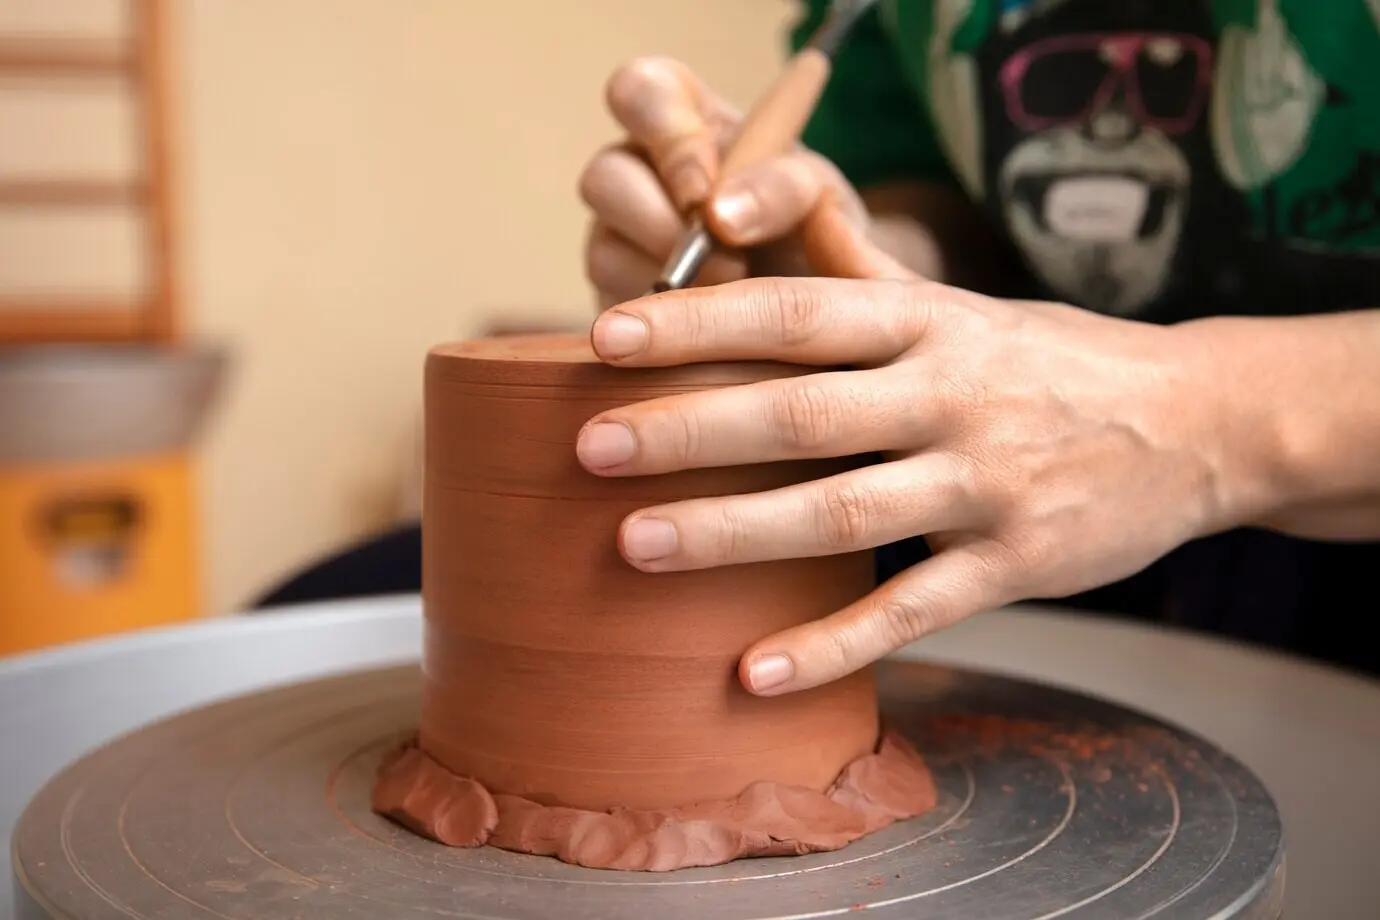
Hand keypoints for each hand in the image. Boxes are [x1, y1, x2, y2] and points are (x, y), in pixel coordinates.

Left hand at [574, 267, 1248, 695]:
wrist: (1198, 420)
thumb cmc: (1048, 359)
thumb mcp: (962, 303)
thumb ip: (860, 279)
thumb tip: (744, 236)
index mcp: (930, 320)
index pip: (796, 313)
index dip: (698, 324)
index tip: (605, 339)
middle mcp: (953, 394)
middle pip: (802, 411)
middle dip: (690, 429)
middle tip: (590, 448)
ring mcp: (986, 483)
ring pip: (843, 511)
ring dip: (734, 532)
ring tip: (636, 546)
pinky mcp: (1015, 565)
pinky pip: (910, 610)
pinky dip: (830, 645)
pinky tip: (753, 673)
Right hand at [578, 56, 869, 306]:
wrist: (824, 317)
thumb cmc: (816, 235)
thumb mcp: (822, 198)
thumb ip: (785, 186)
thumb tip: (720, 215)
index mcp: (686, 121)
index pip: (641, 92)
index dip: (665, 137)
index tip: (707, 190)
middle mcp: (638, 174)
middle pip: (603, 177)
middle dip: (662, 224)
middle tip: (729, 261)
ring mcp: (617, 241)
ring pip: (603, 250)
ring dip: (670, 279)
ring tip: (733, 297)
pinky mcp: (616, 305)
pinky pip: (616, 312)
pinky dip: (667, 326)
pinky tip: (710, 332)